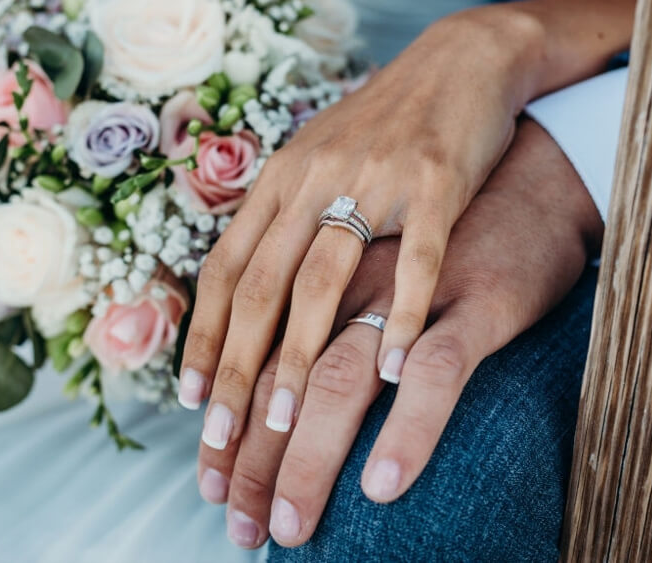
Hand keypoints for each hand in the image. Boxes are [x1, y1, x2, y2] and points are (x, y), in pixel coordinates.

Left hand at [181, 9, 548, 482]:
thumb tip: (249, 293)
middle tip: (220, 432)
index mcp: (281, 179)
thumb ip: (283, 222)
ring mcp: (374, 179)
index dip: (203, 336)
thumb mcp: (318, 162)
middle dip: (234, 364)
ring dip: (299, 354)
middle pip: (261, 284)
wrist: (462, 61)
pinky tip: (390, 370)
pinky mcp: (437, 182)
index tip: (189, 398)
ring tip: (288, 419)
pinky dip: (398, 315)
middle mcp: (314, 178)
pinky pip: (415, 259)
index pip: (226, 268)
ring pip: (322, 278)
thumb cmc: (387, 126)